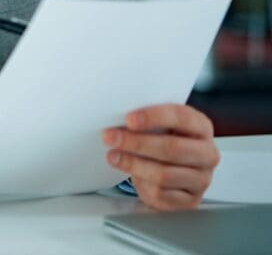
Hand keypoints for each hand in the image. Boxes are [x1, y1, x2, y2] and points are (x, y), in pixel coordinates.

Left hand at [103, 104, 219, 210]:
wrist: (174, 174)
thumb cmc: (165, 143)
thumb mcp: (160, 127)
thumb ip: (149, 122)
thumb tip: (119, 121)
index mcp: (201, 127)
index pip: (182, 117)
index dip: (153, 117)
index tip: (129, 119)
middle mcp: (207, 153)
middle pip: (172, 148)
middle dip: (137, 143)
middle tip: (111, 138)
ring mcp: (201, 179)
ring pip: (164, 174)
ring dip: (133, 164)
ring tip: (113, 156)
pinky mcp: (190, 200)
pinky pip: (161, 193)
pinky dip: (142, 184)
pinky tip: (131, 174)